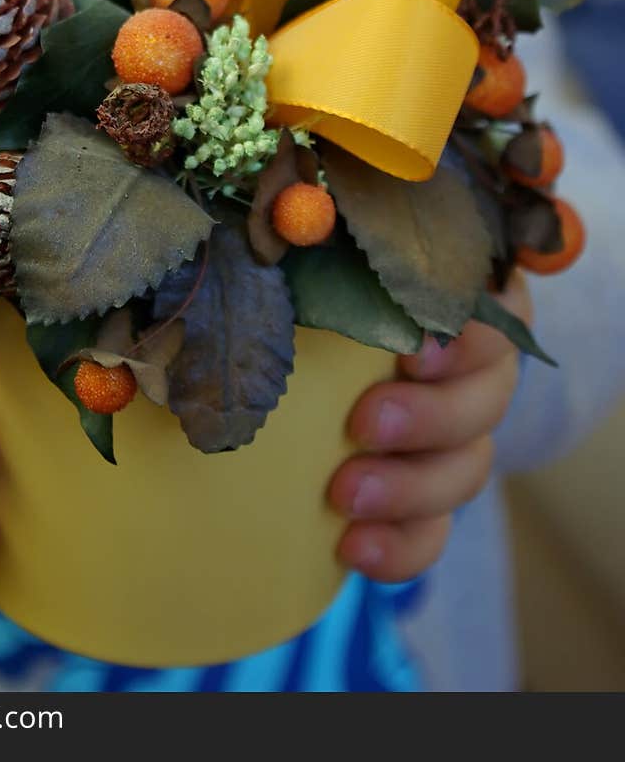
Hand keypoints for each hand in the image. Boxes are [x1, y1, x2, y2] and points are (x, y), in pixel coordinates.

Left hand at [327, 272, 530, 581]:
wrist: (298, 350)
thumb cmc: (319, 283)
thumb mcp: (326, 260)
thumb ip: (324, 250)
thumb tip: (281, 230)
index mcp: (462, 299)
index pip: (496, 313)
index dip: (466, 339)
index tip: (415, 351)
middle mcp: (473, 370)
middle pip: (487, 400)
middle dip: (429, 417)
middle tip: (366, 423)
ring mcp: (456, 438)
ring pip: (466, 469)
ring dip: (408, 487)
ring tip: (344, 494)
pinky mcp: (427, 499)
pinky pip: (433, 533)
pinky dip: (398, 546)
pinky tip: (351, 547)